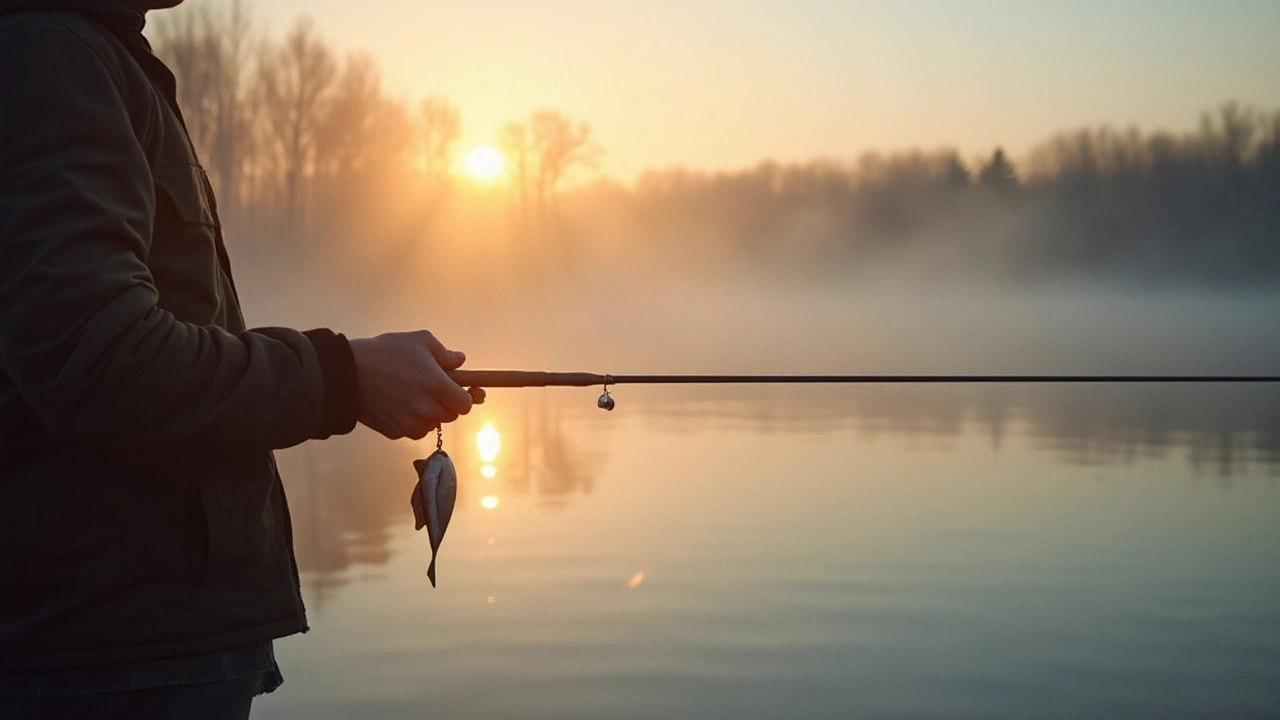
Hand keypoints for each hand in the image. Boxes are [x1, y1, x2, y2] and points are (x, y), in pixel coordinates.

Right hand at [349, 331, 485, 439]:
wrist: (346, 373)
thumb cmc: (384, 352)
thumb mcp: (419, 341)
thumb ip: (445, 353)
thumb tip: (460, 361)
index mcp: (437, 386)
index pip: (466, 404)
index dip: (466, 397)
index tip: (463, 390)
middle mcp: (425, 408)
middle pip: (451, 416)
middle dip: (447, 403)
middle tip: (435, 389)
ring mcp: (409, 423)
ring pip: (432, 424)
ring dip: (430, 413)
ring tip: (414, 394)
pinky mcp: (394, 432)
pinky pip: (413, 430)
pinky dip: (412, 421)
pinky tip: (400, 404)